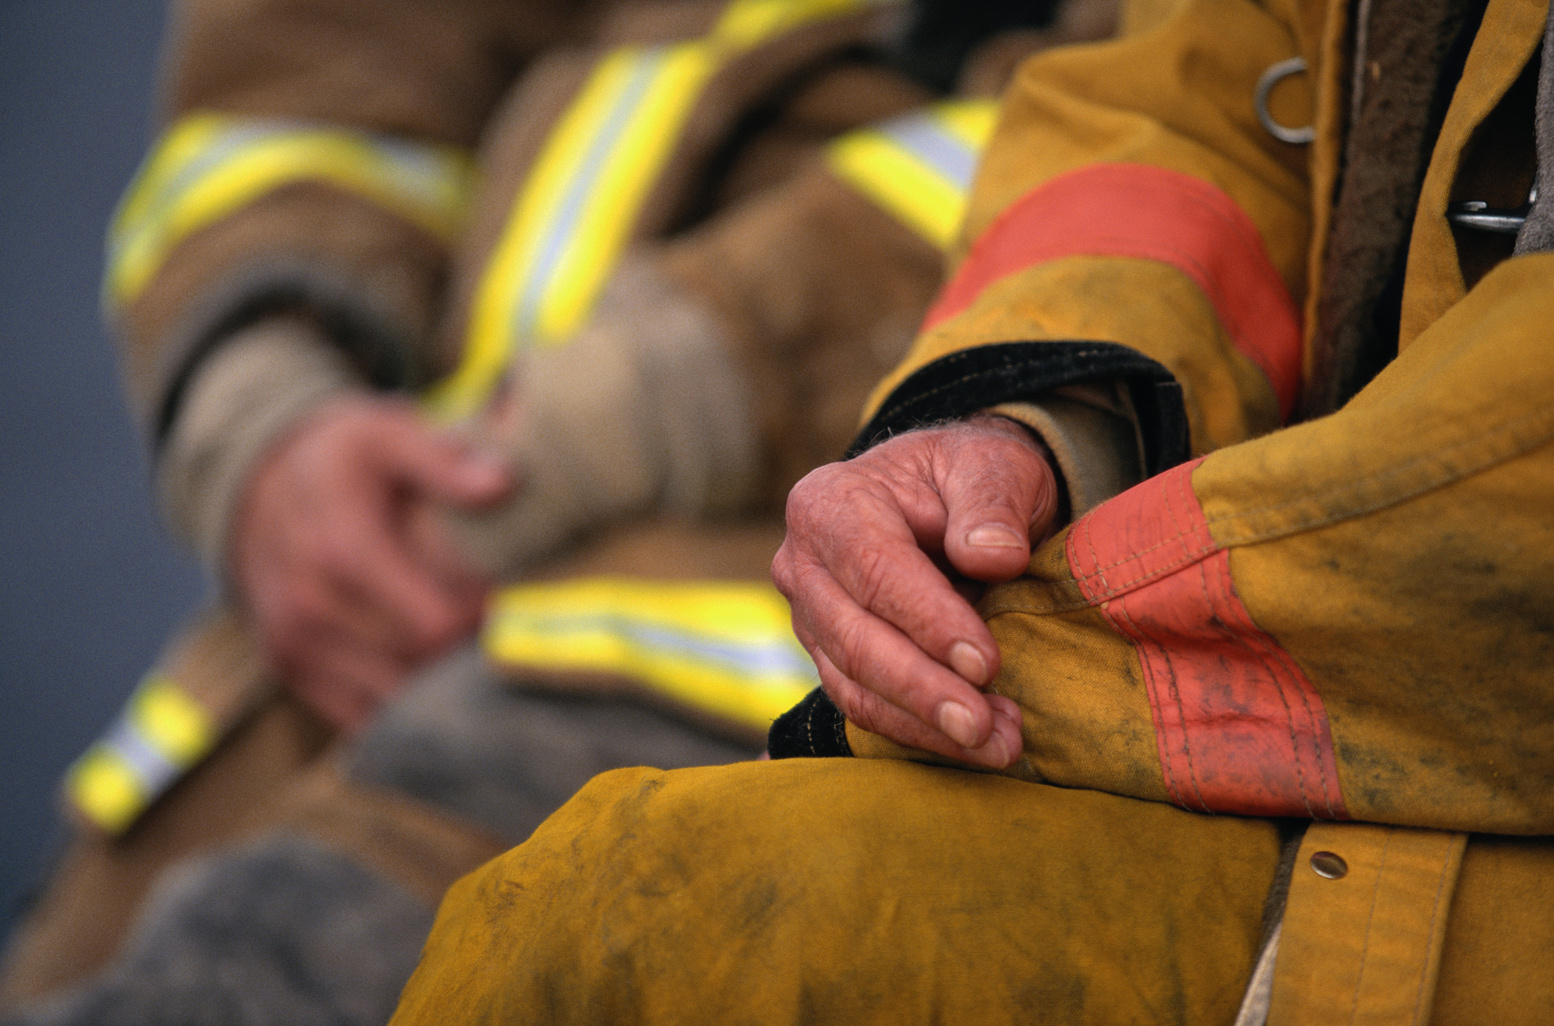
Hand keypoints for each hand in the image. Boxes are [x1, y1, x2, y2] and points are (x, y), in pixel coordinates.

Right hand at [231, 394, 512, 729]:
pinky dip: (401, 705)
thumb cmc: (340, 461)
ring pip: (393, 701)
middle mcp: (309, 610)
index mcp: (341, 551)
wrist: (253, 487)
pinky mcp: (288, 672)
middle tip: (500, 622)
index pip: (437, 623)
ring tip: (468, 644)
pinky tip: (429, 671)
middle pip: (421, 665)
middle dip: (468, 649)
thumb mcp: (385, 437)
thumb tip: (502, 485)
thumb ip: (444, 460)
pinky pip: (359, 716)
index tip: (510, 593)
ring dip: (438, 683)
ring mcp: (292, 648)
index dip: (486, 616)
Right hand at [772, 416, 1059, 767]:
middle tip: (984, 727)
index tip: (985, 663)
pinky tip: (973, 744)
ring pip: (854, 685)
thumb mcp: (992, 465)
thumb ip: (994, 503)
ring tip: (997, 744)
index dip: (928, 621)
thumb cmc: (966, 477)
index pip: (875, 569)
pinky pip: (864, 705)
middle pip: (854, 638)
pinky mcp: (829, 658)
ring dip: (924, 725)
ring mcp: (810, 617)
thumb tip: (993, 558)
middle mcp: (803, 564)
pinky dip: (917, 732)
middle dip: (922, 690)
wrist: (945, 498)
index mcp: (830, 503)